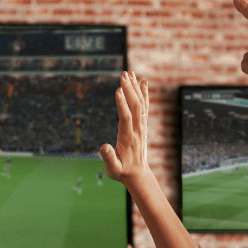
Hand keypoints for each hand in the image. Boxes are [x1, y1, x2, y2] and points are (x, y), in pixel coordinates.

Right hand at [100, 71, 149, 185]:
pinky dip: (144, 93)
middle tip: (123, 74)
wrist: (137, 174)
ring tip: (129, 73)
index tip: (118, 90)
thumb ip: (108, 158)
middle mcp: (137, 130)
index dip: (122, 104)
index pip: (126, 118)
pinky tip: (142, 82)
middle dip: (129, 89)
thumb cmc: (122, 171)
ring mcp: (141, 126)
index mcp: (128, 138)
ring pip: (140, 104)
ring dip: (135, 87)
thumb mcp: (113, 169)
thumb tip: (103, 147)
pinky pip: (144, 107)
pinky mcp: (142, 125)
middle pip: (135, 106)